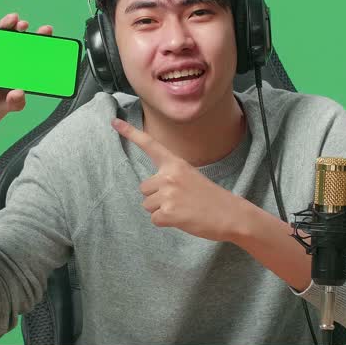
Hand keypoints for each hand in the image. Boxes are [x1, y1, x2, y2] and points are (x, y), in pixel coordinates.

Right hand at [0, 12, 53, 139]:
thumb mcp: (3, 109)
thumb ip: (13, 102)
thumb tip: (19, 93)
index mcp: (15, 73)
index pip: (29, 53)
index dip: (39, 40)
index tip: (46, 31)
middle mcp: (3, 63)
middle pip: (14, 40)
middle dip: (20, 29)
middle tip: (24, 25)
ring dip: (5, 25)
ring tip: (12, 20)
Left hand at [112, 118, 247, 241]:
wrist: (231, 214)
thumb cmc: (211, 198)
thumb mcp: (191, 177)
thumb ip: (170, 177)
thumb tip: (152, 190)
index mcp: (175, 163)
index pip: (150, 145)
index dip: (130, 133)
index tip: (114, 121)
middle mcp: (169, 175)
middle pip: (144, 188)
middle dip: (157, 197)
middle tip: (180, 200)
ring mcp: (168, 194)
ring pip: (147, 205)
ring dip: (161, 211)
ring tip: (183, 209)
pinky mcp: (168, 212)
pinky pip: (154, 220)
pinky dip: (166, 222)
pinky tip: (182, 219)